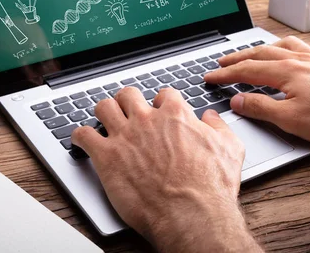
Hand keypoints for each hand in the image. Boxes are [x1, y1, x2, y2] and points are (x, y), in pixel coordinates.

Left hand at [71, 87, 260, 251]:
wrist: (191, 214)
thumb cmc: (210, 187)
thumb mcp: (230, 149)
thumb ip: (219, 127)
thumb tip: (211, 118)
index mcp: (175, 115)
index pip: (164, 94)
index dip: (161, 102)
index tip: (159, 111)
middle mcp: (147, 120)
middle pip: (129, 94)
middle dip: (128, 101)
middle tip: (128, 111)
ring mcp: (125, 136)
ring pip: (104, 106)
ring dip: (103, 112)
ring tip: (104, 119)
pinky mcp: (107, 157)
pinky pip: (83, 135)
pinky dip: (79, 136)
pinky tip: (80, 140)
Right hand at [204, 36, 309, 148]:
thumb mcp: (291, 120)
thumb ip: (261, 107)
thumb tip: (237, 101)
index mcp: (286, 71)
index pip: (246, 70)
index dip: (225, 74)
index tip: (209, 76)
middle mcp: (298, 59)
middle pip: (259, 54)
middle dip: (236, 58)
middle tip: (220, 62)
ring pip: (278, 47)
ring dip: (258, 50)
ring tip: (247, 53)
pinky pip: (297, 47)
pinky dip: (282, 47)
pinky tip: (285, 52)